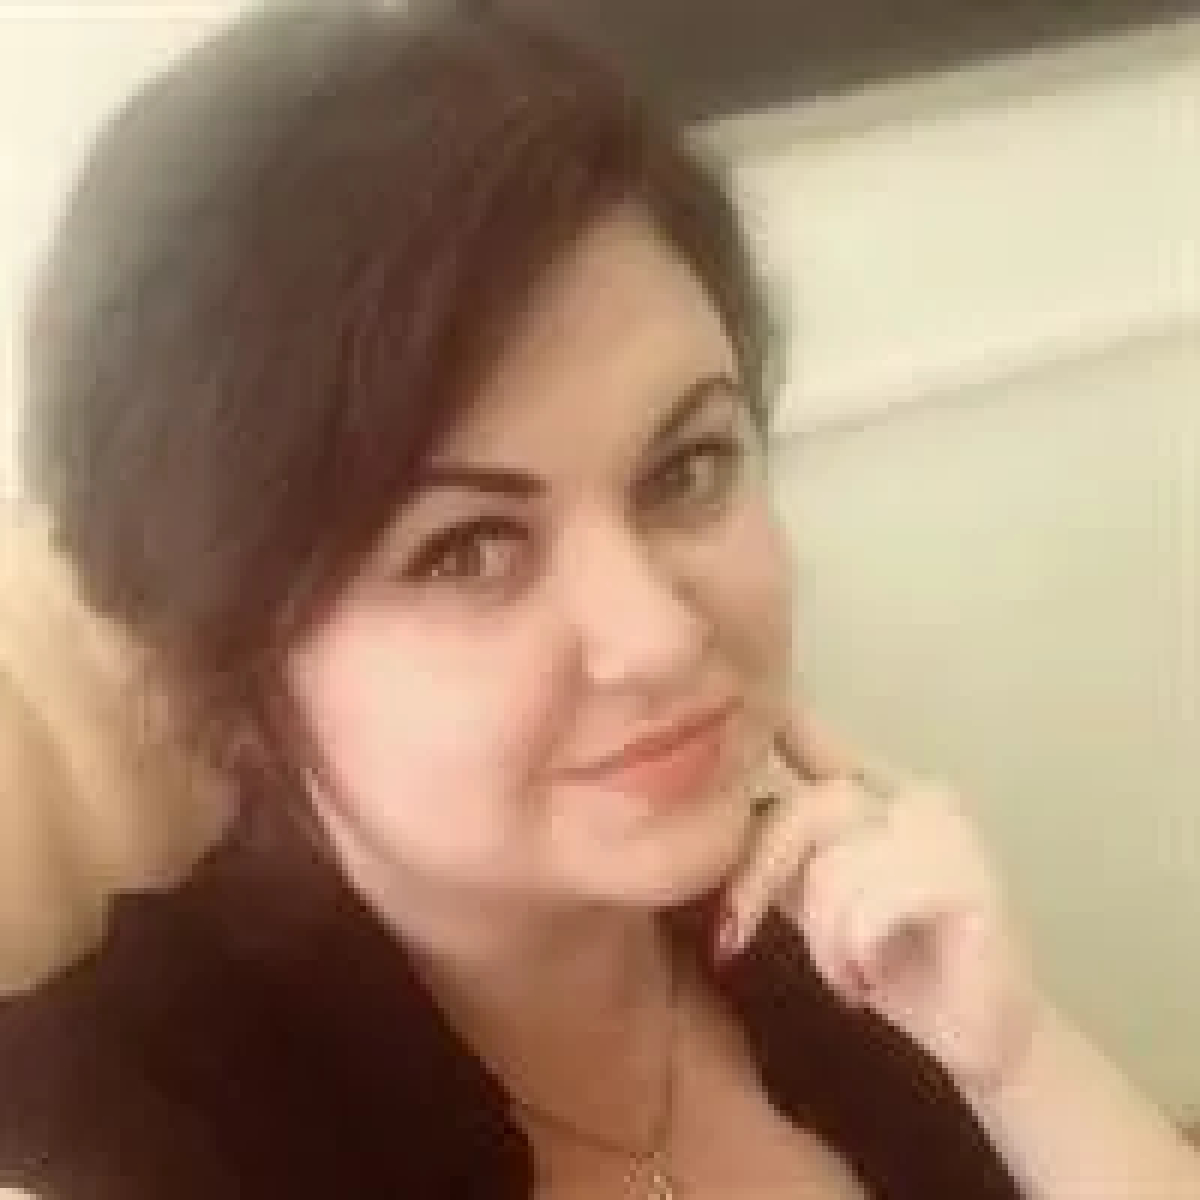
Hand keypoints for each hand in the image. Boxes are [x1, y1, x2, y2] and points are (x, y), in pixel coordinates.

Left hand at [718, 709, 1040, 1096]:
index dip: (784, 724)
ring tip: (846, 972)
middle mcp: (918, 799)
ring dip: (822, 937)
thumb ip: (783, 855)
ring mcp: (948, 833)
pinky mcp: (970, 881)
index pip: (824, 745)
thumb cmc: (898, 964)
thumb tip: (718, 819)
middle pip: (810, 806)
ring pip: (833, 865)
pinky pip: (870, 904)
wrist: (981, 1037)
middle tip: (737, 934)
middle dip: (759, 875)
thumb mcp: (821, 902)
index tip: (751, 712)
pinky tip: (870, 977)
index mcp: (885, 795)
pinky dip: (854, 951)